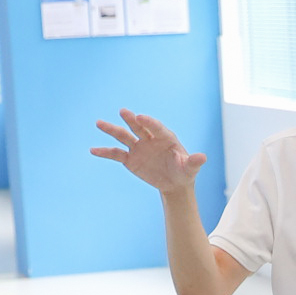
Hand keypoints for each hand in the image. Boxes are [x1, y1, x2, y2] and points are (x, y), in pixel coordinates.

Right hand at [89, 111, 205, 192]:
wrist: (174, 182)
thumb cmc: (184, 171)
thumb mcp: (190, 168)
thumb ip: (194, 162)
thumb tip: (203, 157)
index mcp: (165, 137)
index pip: (156, 127)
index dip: (149, 122)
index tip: (140, 117)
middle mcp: (149, 139)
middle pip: (138, 127)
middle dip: (131, 119)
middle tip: (123, 112)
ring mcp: (138, 148)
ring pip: (123, 136)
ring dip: (112, 130)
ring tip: (99, 123)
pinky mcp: (130, 159)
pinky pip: (116, 154)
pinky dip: (105, 152)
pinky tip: (93, 150)